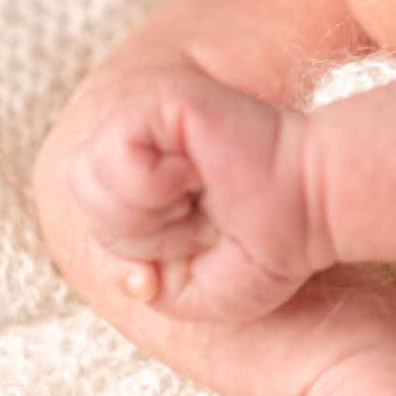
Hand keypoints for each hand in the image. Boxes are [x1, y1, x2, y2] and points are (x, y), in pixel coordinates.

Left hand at [66, 72, 326, 322]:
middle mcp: (144, 146)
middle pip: (82, 196)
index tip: (160, 275)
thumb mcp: (188, 291)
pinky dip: (150, 185)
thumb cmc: (268, 248)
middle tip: (195, 228)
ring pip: (88, 176)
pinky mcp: (165, 104)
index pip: (90, 217)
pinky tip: (193, 177)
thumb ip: (135, 280)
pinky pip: (116, 153)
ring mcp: (153, 121)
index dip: (118, 258)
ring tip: (194, 202)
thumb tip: (120, 262)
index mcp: (145, 181)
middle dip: (134, 235)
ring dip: (142, 213)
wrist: (312, 211)